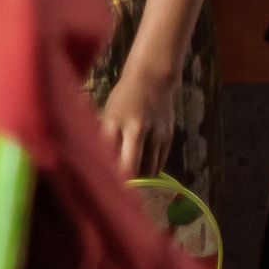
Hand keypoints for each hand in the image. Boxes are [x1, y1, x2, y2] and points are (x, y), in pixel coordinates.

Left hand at [99, 62, 177, 178]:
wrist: (152, 80)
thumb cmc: (122, 99)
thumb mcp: (108, 113)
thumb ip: (105, 137)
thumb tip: (100, 164)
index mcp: (113, 121)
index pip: (107, 155)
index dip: (104, 172)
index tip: (100, 183)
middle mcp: (135, 128)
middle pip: (130, 165)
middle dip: (123, 179)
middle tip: (118, 188)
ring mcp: (154, 133)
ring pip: (148, 168)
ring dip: (139, 176)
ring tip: (131, 176)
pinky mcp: (168, 136)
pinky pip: (160, 163)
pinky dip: (151, 169)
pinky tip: (143, 168)